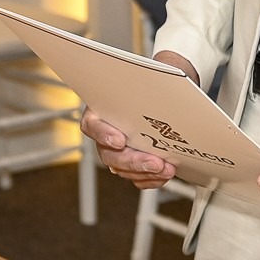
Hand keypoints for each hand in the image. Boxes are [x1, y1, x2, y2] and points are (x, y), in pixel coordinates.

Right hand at [79, 49, 199, 189]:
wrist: (158, 97)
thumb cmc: (146, 89)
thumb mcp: (144, 81)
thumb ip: (144, 85)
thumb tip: (163, 81)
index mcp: (99, 113)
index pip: (93, 125)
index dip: (104, 135)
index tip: (119, 140)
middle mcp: (104, 136)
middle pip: (110, 155)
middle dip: (134, 161)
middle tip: (154, 162)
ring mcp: (115, 152)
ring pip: (123, 169)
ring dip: (145, 172)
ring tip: (166, 168)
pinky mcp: (129, 164)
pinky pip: (135, 178)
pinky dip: (150, 179)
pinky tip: (164, 175)